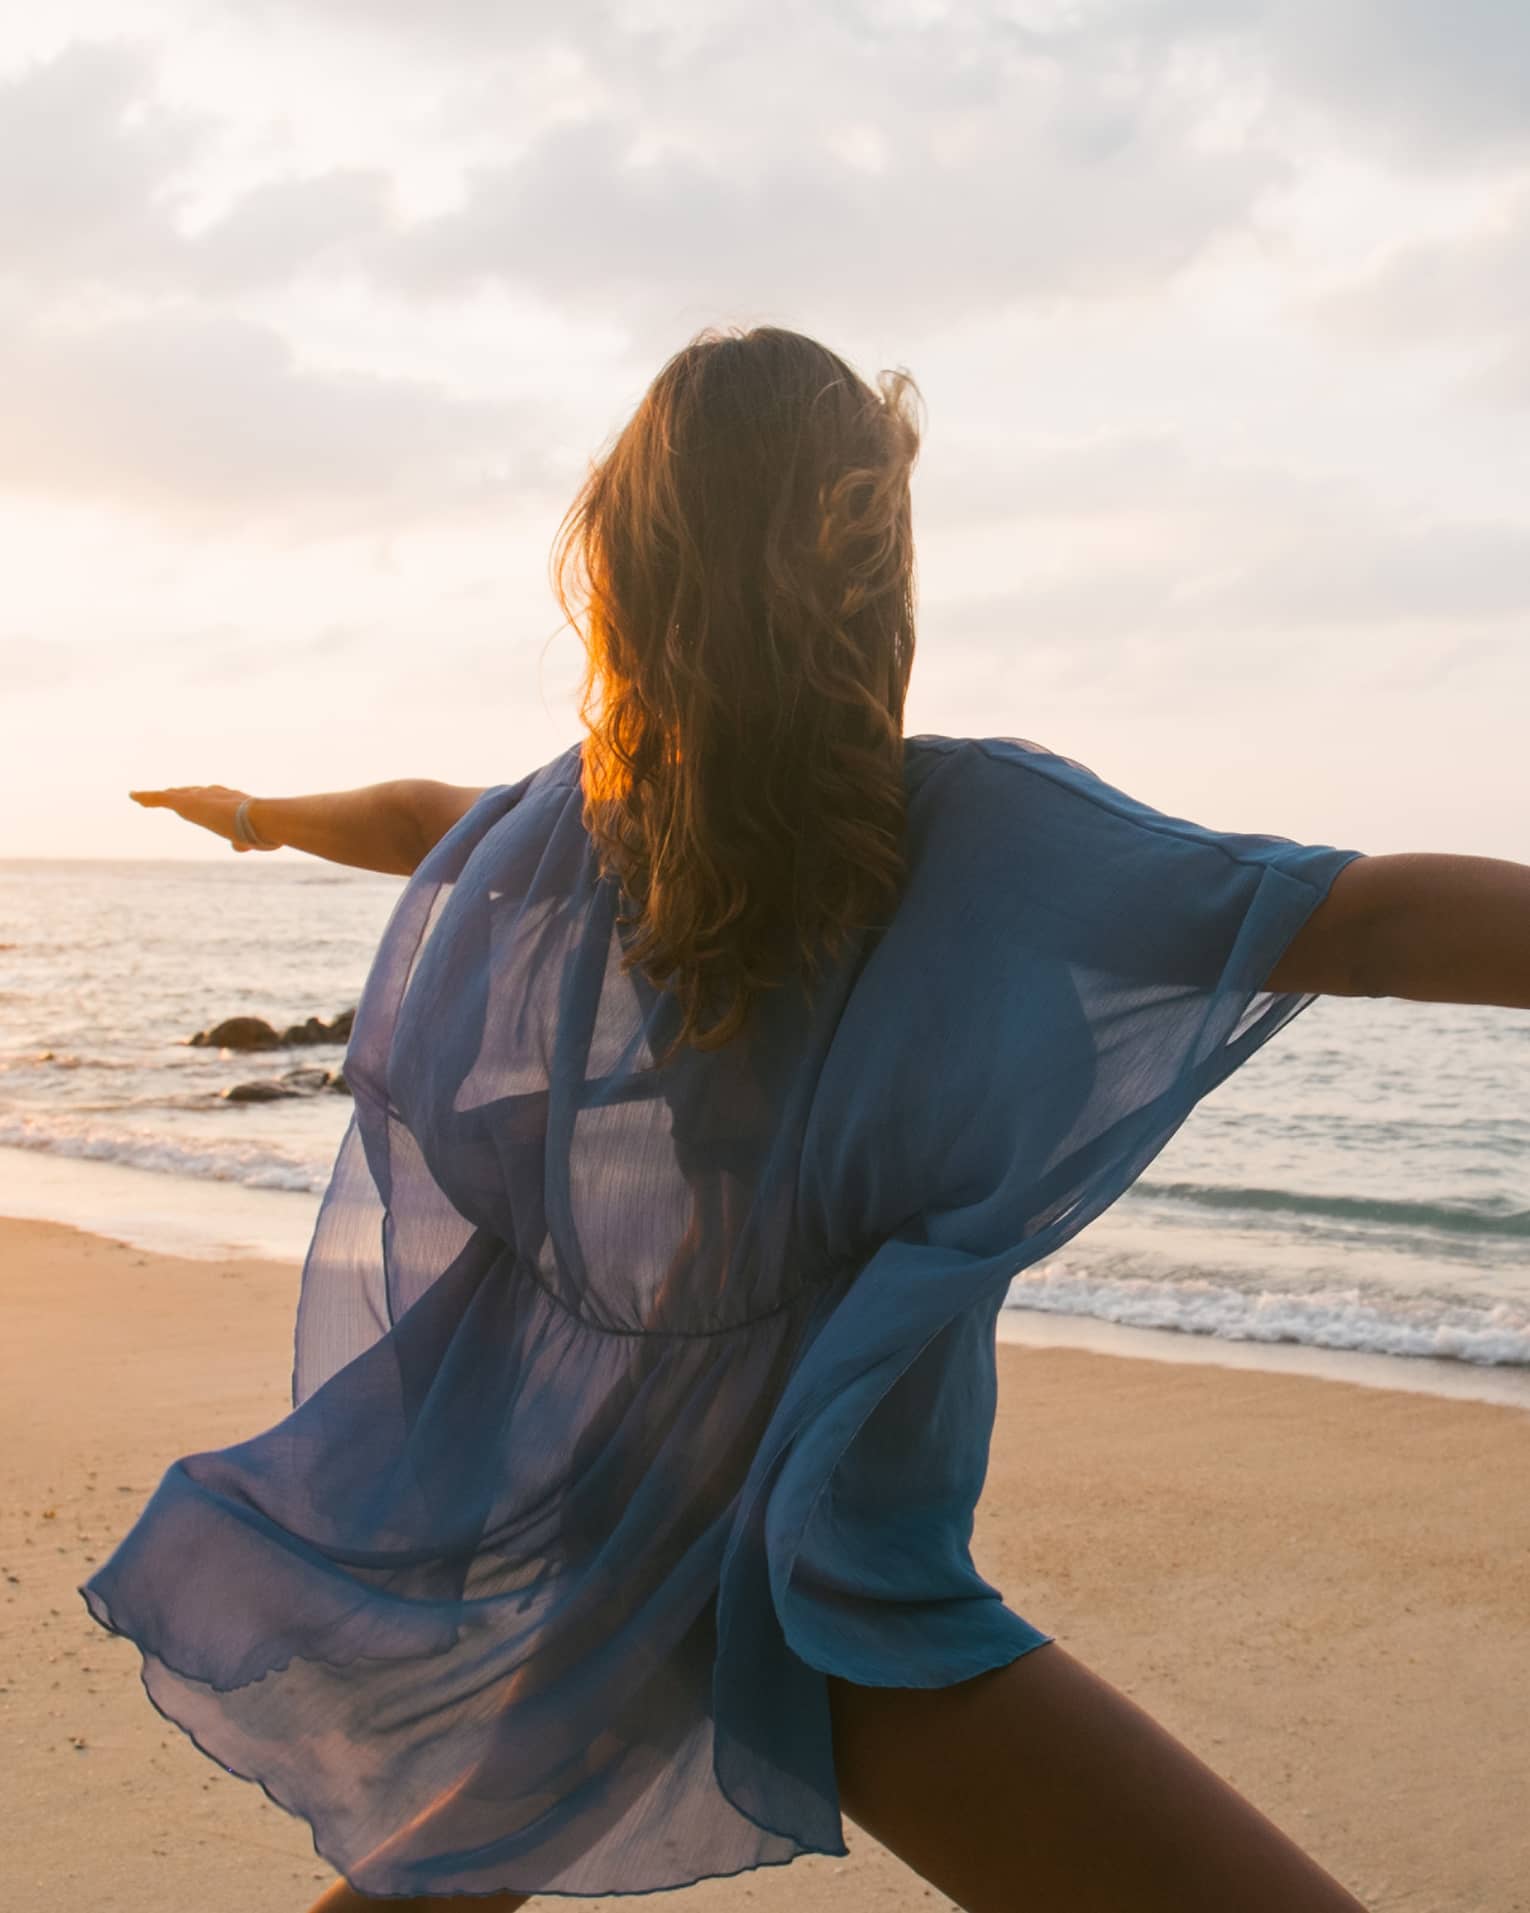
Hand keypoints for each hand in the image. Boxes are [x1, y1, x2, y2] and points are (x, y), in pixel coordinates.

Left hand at [129, 784, 261, 851]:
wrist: (261, 819)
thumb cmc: (264, 830)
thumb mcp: (254, 840)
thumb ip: (243, 843)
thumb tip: (237, 846)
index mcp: (233, 801)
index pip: (215, 798)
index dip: (204, 799)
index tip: (197, 798)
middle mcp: (215, 794)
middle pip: (192, 793)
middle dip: (180, 794)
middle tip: (169, 795)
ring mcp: (200, 797)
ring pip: (174, 795)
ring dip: (159, 797)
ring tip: (144, 797)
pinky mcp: (186, 802)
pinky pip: (161, 798)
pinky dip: (147, 797)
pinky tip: (133, 796)